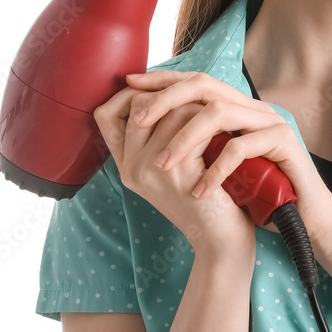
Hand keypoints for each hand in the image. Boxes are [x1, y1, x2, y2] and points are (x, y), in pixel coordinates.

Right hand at [93, 73, 257, 258]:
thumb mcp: (172, 167)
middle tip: (202, 104)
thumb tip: (163, 90)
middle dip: (172, 95)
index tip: (160, 91)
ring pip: (171, 110)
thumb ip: (159, 137)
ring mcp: (150, 170)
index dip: (129, 94)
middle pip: (140, 105)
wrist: (222, 240)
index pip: (106, 115)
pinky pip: (191, 125)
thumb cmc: (205, 199)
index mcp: (125, 166)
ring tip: (218, 119)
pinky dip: (212, 123)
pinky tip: (226, 134)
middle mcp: (131, 168)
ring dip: (199, 106)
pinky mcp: (176, 173)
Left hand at [118, 70, 331, 252]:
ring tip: (163, 166)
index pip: (196, 80)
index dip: (163, 80)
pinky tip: (200, 191)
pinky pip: (242, 147)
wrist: (302, 220)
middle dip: (167, 99)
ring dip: (185, 139)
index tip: (130, 85)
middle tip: (139, 121)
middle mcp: (255, 108)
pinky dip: (216, 170)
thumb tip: (146, 132)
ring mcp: (271, 122)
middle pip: (205, 84)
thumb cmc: (257, 195)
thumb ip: (195, 144)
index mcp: (239, 108)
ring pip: (219, 112)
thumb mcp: (217, 165)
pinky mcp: (284, 143)